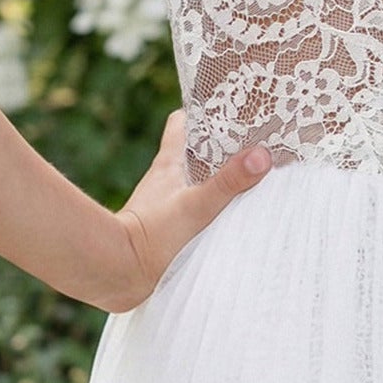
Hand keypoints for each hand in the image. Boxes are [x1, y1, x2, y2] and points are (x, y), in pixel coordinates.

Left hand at [95, 110, 270, 311]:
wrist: (120, 274)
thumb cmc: (152, 236)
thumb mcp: (197, 206)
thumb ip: (229, 182)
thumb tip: (262, 155)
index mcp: (169, 163)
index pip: (181, 122)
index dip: (200, 112)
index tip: (226, 108)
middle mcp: (164, 178)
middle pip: (192, 150)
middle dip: (218, 145)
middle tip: (249, 143)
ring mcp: (163, 202)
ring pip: (192, 179)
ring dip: (214, 176)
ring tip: (246, 177)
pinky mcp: (165, 227)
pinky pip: (191, 206)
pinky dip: (208, 204)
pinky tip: (226, 214)